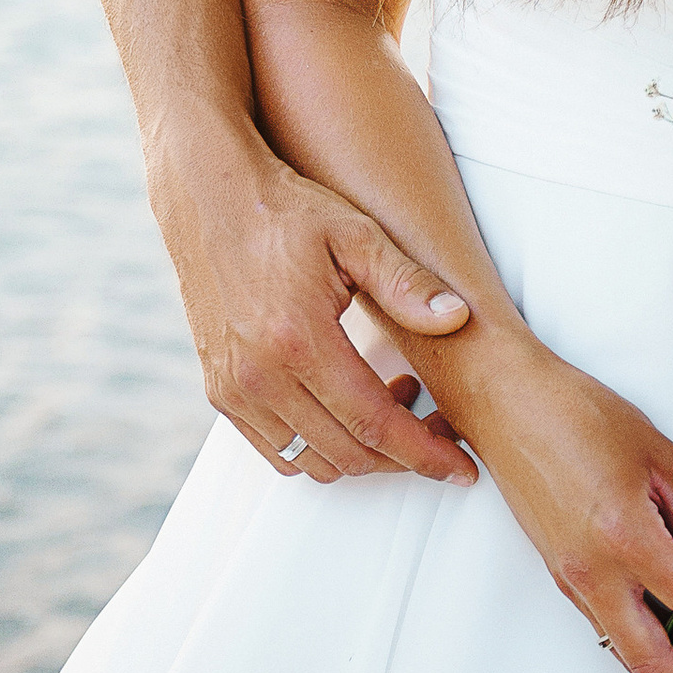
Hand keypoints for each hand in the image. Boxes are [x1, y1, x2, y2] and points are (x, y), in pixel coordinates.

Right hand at [147, 123, 478, 487]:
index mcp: (299, 342)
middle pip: (346, 454)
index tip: (461, 470)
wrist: (210, 201)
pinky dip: (318, 447)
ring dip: (361, 451)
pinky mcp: (219, 391)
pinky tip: (348, 405)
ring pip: (310, 461)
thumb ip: (407, 283)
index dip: (424, 455)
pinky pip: (276, 450)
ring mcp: (233, 390)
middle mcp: (259, 377)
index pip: (375, 426)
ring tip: (395, 400)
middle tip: (438, 427)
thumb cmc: (289, 214)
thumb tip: (459, 318)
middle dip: (402, 457)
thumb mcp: (357, 235)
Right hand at [466, 342, 672, 672]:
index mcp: (626, 540)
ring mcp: (571, 578)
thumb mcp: (659, 457)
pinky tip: (672, 624)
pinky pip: (606, 622)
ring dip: (672, 666)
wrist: (508, 404)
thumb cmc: (573, 414)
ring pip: (624, 650)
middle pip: (653, 660)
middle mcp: (593, 572)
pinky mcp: (560, 572)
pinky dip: (644, 636)